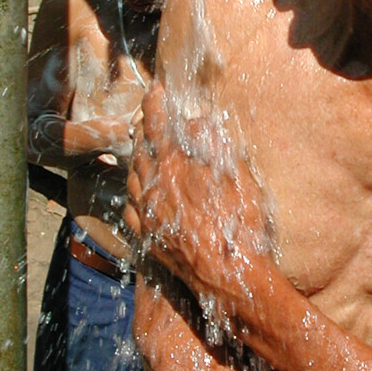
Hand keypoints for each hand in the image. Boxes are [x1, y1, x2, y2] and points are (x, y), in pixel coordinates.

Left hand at [126, 82, 269, 319]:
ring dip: (137, 159)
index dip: (156, 105)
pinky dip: (133, 192)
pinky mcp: (149, 239)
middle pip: (141, 150)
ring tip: (142, 149)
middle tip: (149, 118)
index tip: (155, 89)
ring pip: (132, 178)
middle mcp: (154, 190)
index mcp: (176, 169)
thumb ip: (213, 146)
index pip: (159, 127)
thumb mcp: (237, 179)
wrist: (229, 280)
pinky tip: (138, 192)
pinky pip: (131, 208)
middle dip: (145, 130)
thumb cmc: (240, 228)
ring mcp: (148, 216)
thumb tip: (195, 123)